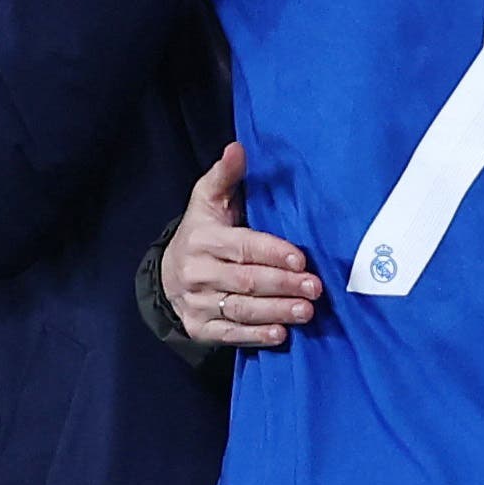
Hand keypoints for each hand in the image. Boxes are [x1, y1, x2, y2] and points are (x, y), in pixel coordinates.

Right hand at [161, 143, 319, 349]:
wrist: (168, 274)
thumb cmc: (202, 231)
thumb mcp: (207, 199)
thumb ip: (226, 175)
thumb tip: (237, 148)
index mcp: (203, 238)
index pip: (242, 246)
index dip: (272, 252)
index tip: (301, 258)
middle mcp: (196, 272)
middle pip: (245, 280)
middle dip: (283, 285)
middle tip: (315, 287)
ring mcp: (196, 302)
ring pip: (240, 309)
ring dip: (276, 312)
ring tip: (306, 311)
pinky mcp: (199, 327)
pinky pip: (229, 334)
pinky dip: (255, 336)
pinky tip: (280, 334)